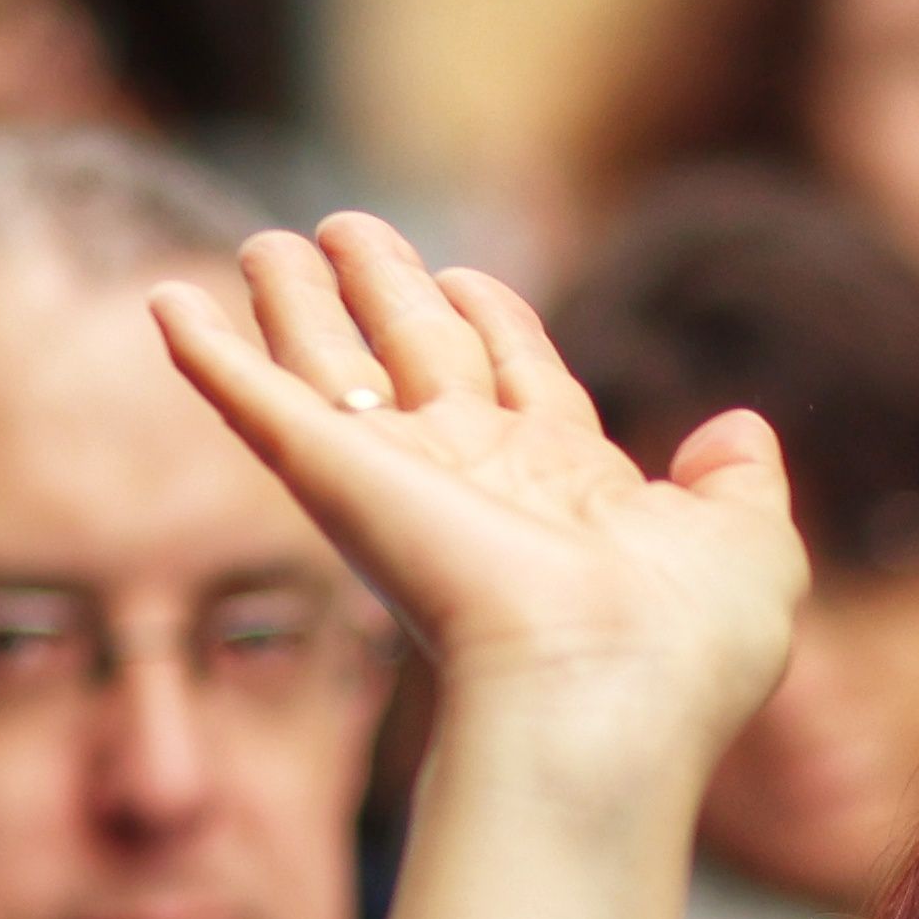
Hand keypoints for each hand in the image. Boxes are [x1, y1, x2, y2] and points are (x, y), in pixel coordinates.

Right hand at [149, 212, 806, 918]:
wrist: (602, 690)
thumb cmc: (684, 642)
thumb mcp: (750, 547)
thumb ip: (743, 481)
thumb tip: (740, 429)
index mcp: (570, 490)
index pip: (518, 381)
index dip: (492, 321)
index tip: (466, 274)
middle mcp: (479, 481)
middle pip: (419, 357)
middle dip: (387, 291)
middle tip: (345, 228)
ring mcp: (401, 481)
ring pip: (334, 368)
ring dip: (298, 303)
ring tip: (268, 242)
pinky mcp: (335, 483)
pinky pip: (256, 404)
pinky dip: (208, 356)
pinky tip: (167, 303)